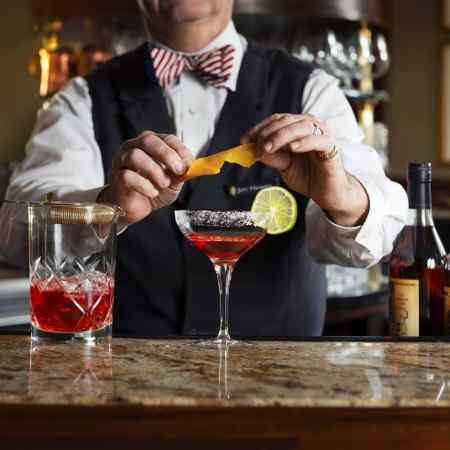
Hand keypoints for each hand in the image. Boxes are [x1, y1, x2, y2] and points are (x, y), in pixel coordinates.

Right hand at [98, 131, 192, 223]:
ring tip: (164, 183)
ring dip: (154, 170)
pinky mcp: (116, 177)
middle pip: (148, 140)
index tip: (189, 163)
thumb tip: (190, 167)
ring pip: (135, 155)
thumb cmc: (152, 190)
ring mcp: (122, 161)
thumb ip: (180, 174)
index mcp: (152, 145)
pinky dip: (144, 185)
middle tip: (178, 170)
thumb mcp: (173, 182)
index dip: (180, 149)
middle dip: (166, 154)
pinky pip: (127, 176)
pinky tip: (153, 192)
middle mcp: (134, 147)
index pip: (167, 138)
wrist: (134, 207)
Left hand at [241, 113, 368, 226]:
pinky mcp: (332, 148)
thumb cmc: (308, 176)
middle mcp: (310, 127)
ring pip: (301, 126)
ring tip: (269, 147)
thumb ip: (271, 156)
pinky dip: (304, 142)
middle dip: (268, 133)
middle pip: (286, 120)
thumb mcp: (284, 166)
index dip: (259, 128)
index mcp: (298, 128)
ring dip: (282, 136)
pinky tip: (292, 148)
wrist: (327, 193)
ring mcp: (322, 135)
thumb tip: (252, 149)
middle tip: (258, 147)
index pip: (276, 120)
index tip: (244, 140)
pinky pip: (318, 140)